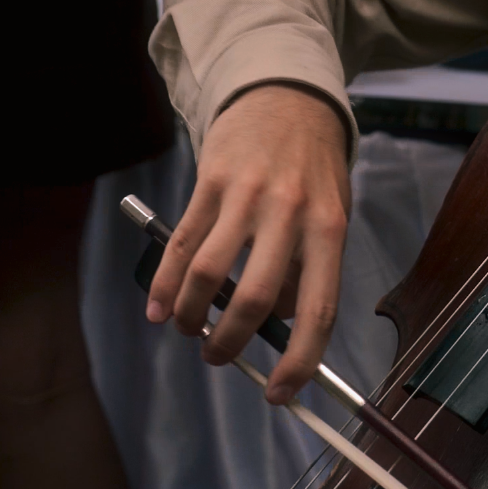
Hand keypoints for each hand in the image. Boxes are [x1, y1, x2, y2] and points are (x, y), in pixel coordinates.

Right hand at [147, 84, 351, 403]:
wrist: (288, 95)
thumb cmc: (313, 167)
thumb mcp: (330, 212)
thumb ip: (308, 266)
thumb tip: (276, 326)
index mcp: (330, 228)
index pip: (320, 308)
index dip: (300, 360)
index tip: (281, 393)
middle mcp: (291, 214)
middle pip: (256, 298)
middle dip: (231, 343)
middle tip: (217, 358)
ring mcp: (248, 197)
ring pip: (209, 275)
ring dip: (190, 315)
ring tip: (186, 329)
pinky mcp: (211, 182)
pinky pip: (183, 243)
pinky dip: (165, 283)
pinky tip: (157, 305)